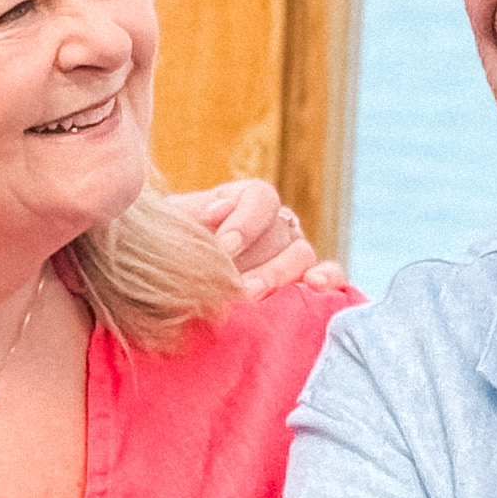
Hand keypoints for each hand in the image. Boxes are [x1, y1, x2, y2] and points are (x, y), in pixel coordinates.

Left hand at [181, 177, 343, 297]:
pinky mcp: (306, 286)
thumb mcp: (170, 233)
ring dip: (281, 277)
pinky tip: (314, 288)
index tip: (223, 248)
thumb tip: (220, 210)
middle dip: (261, 262)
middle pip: (283, 232)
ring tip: (256, 298)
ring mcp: (293, 255)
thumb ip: (188, 219)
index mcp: (243, 203)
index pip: (261, 199)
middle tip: (240, 289)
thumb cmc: (165, 257)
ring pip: (303, 256)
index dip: (246, 222)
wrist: (167, 297)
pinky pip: (331, 279)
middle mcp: (274, 226)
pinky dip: (330, 280)